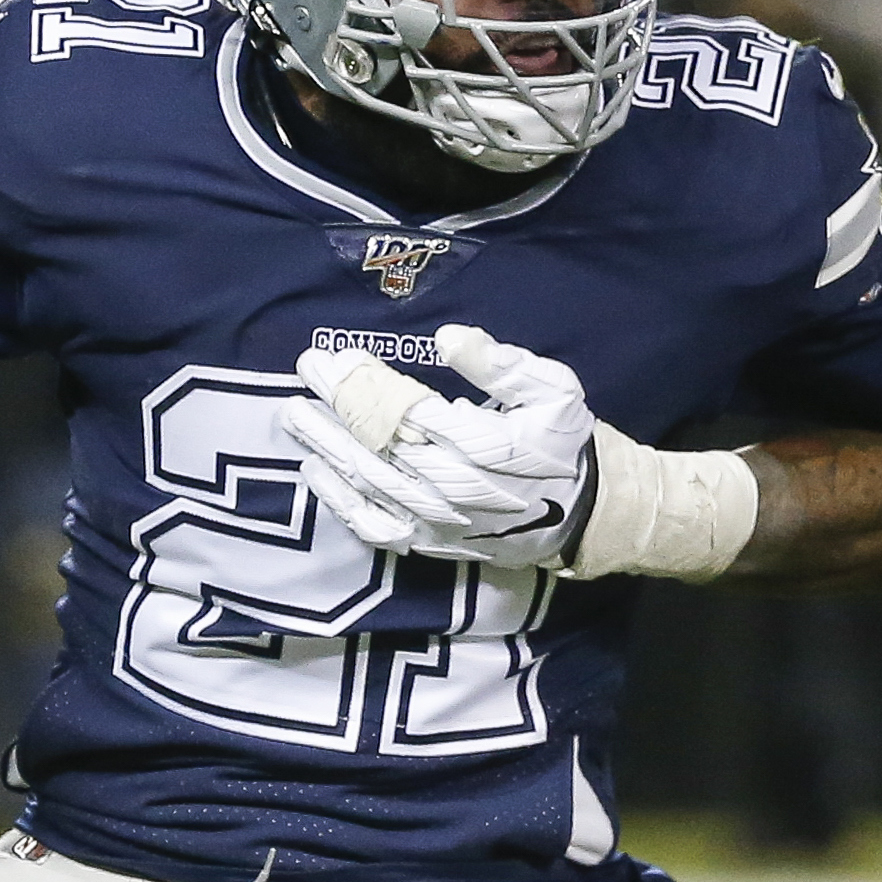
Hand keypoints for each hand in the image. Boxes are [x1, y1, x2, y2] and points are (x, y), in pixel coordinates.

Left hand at [280, 324, 593, 569]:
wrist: (587, 515)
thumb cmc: (564, 441)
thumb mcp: (553, 389)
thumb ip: (503, 364)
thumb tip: (449, 337)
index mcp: (489, 444)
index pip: (413, 410)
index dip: (371, 384)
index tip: (338, 358)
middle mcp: (459, 486)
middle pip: (384, 443)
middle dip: (340, 407)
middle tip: (304, 374)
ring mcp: (441, 520)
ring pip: (372, 482)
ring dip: (329, 447)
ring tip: (295, 415)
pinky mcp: (432, 544)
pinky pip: (378, 527)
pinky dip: (343, 503)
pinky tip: (315, 474)